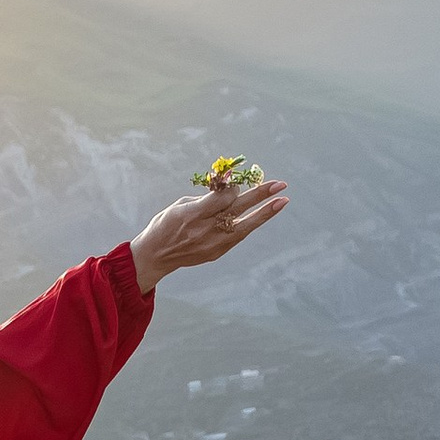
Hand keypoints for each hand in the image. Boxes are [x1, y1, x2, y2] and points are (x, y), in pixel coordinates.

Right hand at [131, 171, 286, 291]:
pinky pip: (239, 235)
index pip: (222, 197)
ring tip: (282, 201)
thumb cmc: (166, 224)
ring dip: (265, 212)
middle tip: (279, 184)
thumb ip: (206, 198)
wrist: (156, 255)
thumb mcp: (180, 205)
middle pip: (237, 208)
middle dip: (259, 194)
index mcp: (191, 214)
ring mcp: (212, 243)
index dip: (233, 188)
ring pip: (245, 225)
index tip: (237, 184)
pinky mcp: (217, 252)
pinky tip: (264, 214)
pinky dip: (251, 223)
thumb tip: (229, 189)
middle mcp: (204, 229)